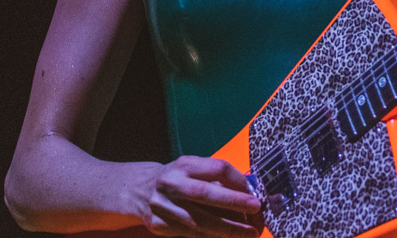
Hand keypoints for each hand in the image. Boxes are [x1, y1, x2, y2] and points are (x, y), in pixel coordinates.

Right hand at [134, 156, 261, 236]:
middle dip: (234, 203)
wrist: (139, 190)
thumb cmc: (177, 178)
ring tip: (248, 233)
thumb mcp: (193, 168)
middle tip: (257, 210)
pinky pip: (190, 235)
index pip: (217, 169)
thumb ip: (216, 177)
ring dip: (227, 229)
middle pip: (207, 194)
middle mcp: (172, 184)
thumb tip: (248, 190)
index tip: (253, 192)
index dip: (238, 181)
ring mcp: (164, 207)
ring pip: (199, 221)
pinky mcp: (159, 226)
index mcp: (185, 165)